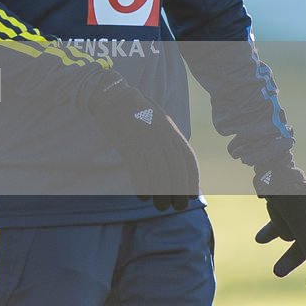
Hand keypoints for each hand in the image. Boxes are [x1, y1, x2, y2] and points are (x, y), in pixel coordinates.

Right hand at [89, 74, 198, 210]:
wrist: (113, 96)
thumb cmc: (136, 112)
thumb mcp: (159, 121)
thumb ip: (169, 139)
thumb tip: (177, 164)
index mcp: (172, 130)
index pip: (188, 159)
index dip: (192, 180)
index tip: (192, 196)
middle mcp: (162, 135)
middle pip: (176, 167)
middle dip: (179, 190)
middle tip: (177, 208)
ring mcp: (145, 138)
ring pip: (158, 170)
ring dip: (161, 192)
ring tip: (160, 207)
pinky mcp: (128, 143)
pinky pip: (138, 168)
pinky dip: (142, 184)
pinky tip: (142, 196)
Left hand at [254, 163, 305, 287]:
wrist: (268, 167)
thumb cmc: (288, 195)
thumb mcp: (301, 222)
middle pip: (304, 245)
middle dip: (291, 258)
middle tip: (276, 273)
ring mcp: (297, 211)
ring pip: (287, 232)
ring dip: (276, 227)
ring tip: (266, 225)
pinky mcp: (282, 205)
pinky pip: (277, 223)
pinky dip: (270, 229)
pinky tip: (259, 240)